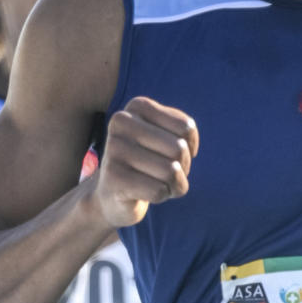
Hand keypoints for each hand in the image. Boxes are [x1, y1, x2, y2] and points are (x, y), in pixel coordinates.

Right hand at [98, 97, 198, 227]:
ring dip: (173, 184)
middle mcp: (122, 122)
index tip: (171, 153)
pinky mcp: (113, 177)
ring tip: (157, 183)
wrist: (112, 194)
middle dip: (182, 167)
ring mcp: (114, 149)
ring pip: (171, 171)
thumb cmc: (148, 162)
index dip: (189, 147)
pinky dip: (161, 196)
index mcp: (138, 106)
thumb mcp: (167, 139)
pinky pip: (159, 191)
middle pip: (179, 149)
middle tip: (165, 173)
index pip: (186, 128)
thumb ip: (183, 135)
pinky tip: (146, 194)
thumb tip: (178, 160)